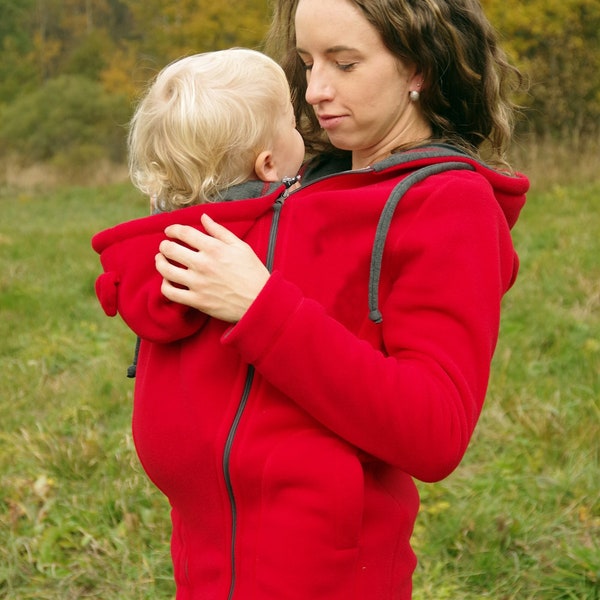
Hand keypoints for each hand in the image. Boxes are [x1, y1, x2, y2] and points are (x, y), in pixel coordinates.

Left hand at [155, 214, 269, 322]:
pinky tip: (167, 281)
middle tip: (165, 246)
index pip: (184, 233)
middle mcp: (203, 264)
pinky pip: (171, 293)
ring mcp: (198, 283)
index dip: (172, 229)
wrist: (260, 301)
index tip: (169, 231)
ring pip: (166, 270)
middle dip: (164, 245)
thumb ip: (220, 231)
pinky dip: (165, 286)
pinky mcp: (197, 301)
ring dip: (160, 263)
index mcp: (214, 248)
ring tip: (161, 260)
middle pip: (170, 249)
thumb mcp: (240, 247)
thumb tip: (204, 217)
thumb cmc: (253, 273)